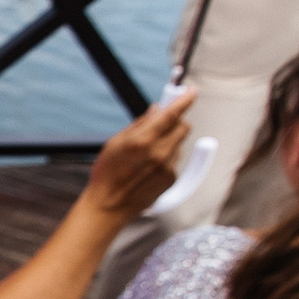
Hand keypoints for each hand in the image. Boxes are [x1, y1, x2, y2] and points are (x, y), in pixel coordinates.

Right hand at [82, 90, 196, 221]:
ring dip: (169, 142)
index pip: (172, 114)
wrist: (108, 206)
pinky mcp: (172, 178)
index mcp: (142, 141)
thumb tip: (156, 110)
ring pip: (179, 144)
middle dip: (175, 123)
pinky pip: (175, 160)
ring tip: (147, 155)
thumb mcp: (115, 143)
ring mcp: (167, 166)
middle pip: (183, 127)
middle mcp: (159, 153)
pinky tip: (148, 168)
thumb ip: (139, 124)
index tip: (191, 91)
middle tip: (162, 126)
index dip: (184, 100)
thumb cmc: (106, 175)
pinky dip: (166, 159)